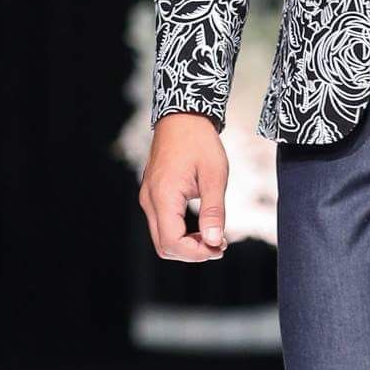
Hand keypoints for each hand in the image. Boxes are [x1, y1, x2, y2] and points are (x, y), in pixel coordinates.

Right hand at [138, 112, 229, 262]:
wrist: (183, 117)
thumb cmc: (200, 142)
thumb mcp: (214, 176)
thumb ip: (214, 211)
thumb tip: (213, 241)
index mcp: (164, 196)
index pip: (172, 242)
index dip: (196, 253)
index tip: (220, 246)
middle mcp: (150, 200)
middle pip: (164, 246)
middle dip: (192, 252)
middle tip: (219, 245)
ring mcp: (148, 197)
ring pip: (162, 238)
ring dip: (187, 244)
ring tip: (214, 236)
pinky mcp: (153, 195)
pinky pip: (163, 224)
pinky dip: (181, 232)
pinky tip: (202, 226)